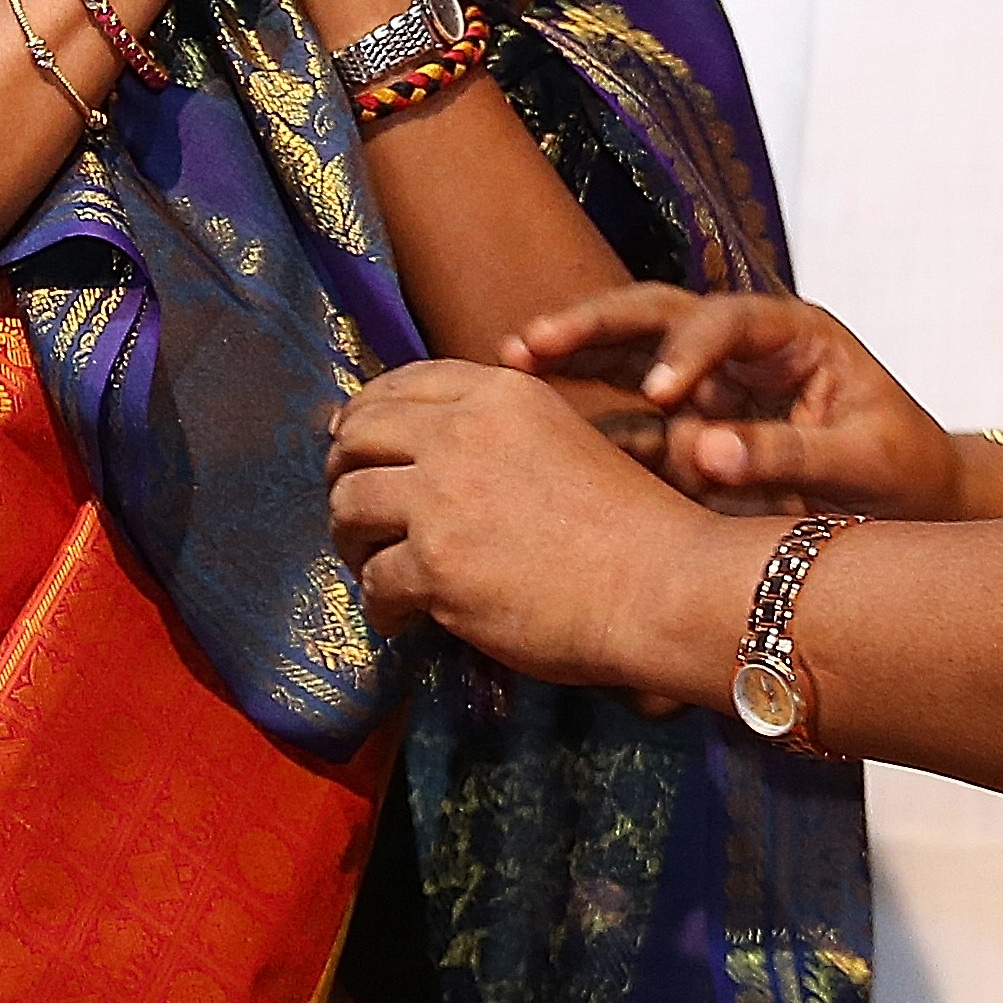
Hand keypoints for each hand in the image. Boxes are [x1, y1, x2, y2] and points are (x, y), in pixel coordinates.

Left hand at [326, 361, 750, 696]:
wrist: (660, 585)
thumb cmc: (631, 525)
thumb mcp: (567, 440)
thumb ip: (503, 434)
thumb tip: (434, 455)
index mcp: (500, 393)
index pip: (404, 384)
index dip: (365, 413)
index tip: (351, 441)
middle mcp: (461, 432)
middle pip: (360, 436)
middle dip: (343, 471)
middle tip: (352, 509)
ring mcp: (442, 497)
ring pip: (350, 504)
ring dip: (351, 540)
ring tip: (373, 567)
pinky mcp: (434, 564)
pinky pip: (374, 581)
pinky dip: (379, 604)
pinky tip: (402, 617)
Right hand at [506, 283, 984, 521]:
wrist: (917, 502)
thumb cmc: (903, 471)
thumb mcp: (863, 462)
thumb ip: (789, 454)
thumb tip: (704, 453)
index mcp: (793, 335)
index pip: (728, 321)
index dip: (689, 351)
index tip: (660, 395)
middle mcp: (742, 345)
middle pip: (658, 314)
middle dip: (596, 323)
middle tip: (535, 343)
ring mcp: (710, 381)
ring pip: (630, 350)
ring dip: (575, 352)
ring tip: (511, 362)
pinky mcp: (690, 423)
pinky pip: (631, 411)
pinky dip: (584, 410)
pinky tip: (531, 416)